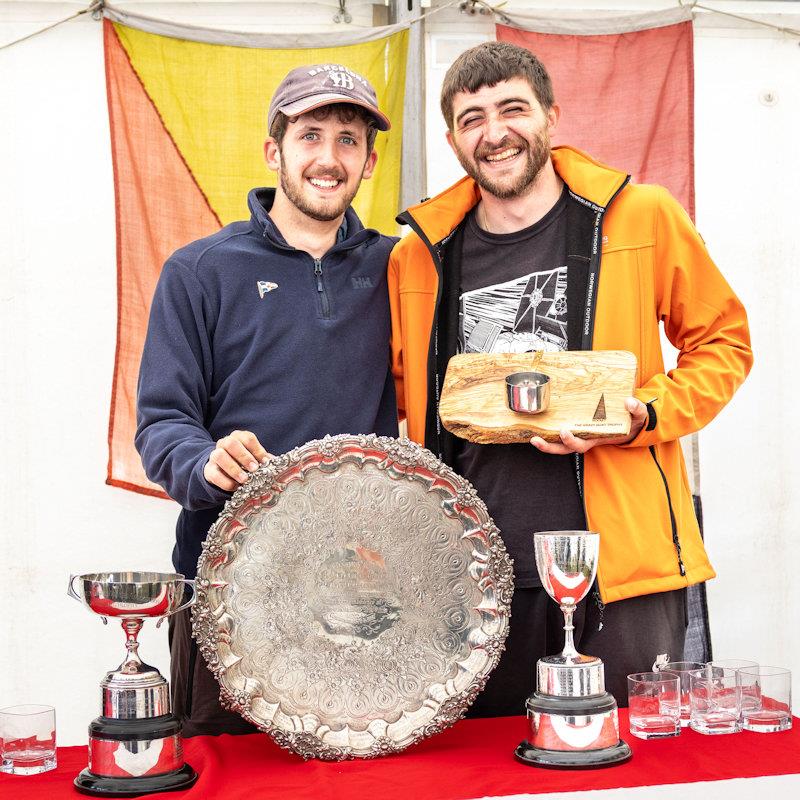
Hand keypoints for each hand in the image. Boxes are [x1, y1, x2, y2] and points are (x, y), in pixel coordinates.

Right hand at [203, 430, 271, 490]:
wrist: (223, 470)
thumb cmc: (243, 462)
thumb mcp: (254, 458)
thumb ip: (263, 459)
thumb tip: (274, 463)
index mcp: (238, 437)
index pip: (248, 438)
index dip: (257, 450)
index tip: (265, 462)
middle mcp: (225, 443)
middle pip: (231, 443)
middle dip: (244, 456)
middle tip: (254, 469)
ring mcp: (215, 455)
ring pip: (219, 456)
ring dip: (233, 468)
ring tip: (245, 479)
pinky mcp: (209, 469)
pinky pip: (214, 474)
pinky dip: (226, 482)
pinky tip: (236, 487)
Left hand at [530, 397, 647, 454]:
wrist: (632, 424)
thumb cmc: (632, 422)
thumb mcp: (638, 417)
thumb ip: (636, 410)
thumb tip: (629, 402)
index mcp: (596, 438)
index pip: (581, 444)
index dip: (571, 440)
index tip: (564, 430)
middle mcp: (585, 438)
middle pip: (564, 448)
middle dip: (549, 447)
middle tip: (536, 440)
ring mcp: (579, 434)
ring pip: (559, 444)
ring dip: (545, 442)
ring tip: (532, 437)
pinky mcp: (576, 427)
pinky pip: (560, 433)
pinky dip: (549, 431)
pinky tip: (539, 425)